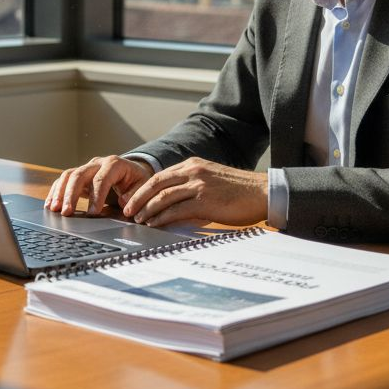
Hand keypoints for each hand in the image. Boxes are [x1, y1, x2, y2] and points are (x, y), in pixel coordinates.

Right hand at [45, 155, 153, 215]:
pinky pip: (64, 180)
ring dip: (60, 192)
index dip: (97, 196)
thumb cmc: (137, 181)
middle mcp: (98, 163)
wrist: (132, 171)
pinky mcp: (79, 176)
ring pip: (68, 175)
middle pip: (80, 174)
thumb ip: (136, 194)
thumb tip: (125, 202)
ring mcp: (87, 168)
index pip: (102, 178)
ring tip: (54, 209)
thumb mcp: (143, 186)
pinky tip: (50, 205)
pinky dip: (55, 192)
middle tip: (67, 212)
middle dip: (72, 194)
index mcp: (115, 164)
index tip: (93, 213)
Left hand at [122, 157, 267, 227]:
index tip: (133, 198)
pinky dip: (162, 217)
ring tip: (137, 219)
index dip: (144, 188)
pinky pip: (176, 210)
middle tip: (127, 209)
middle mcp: (193, 171)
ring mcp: (198, 185)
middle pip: (156, 183)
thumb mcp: (211, 180)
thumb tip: (173, 202)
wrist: (262, 193)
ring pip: (163, 196)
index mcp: (193, 164)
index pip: (161, 175)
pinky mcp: (204, 200)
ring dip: (147, 209)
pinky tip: (154, 224)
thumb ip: (192, 185)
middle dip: (138, 197)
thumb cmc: (239, 190)